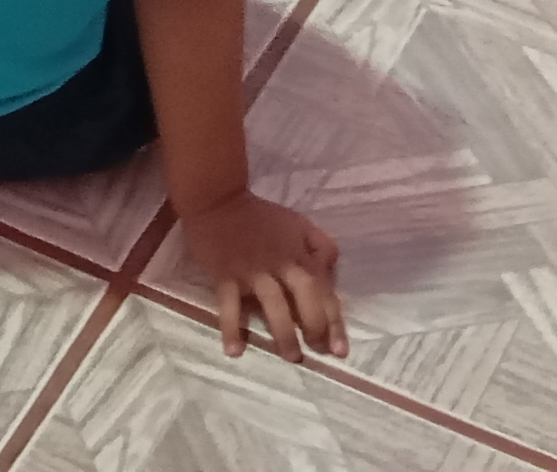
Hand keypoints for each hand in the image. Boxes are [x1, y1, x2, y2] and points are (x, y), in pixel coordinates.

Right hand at [176, 188, 345, 360]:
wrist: (216, 198)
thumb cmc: (258, 215)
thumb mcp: (297, 222)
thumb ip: (320, 245)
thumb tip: (331, 273)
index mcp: (298, 253)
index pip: (323, 290)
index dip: (334, 321)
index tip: (340, 350)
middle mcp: (280, 264)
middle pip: (305, 297)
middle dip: (315, 327)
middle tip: (317, 352)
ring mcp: (252, 271)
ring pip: (274, 304)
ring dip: (284, 334)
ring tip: (291, 357)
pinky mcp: (225, 275)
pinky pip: (229, 305)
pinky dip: (231, 329)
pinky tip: (235, 351)